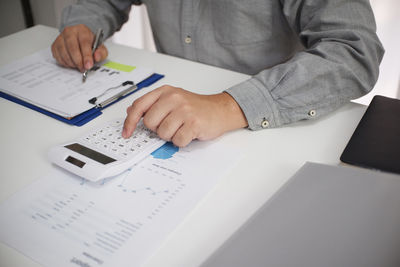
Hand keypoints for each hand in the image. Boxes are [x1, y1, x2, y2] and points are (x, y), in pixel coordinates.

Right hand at [51, 24, 107, 71]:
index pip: (84, 43)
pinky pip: (58, 56)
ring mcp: (60, 38)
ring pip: (64, 53)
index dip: (86, 56)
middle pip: (72, 48)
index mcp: (82, 30)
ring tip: (78, 66)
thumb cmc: (89, 43)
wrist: (80, 39)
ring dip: (72, 63)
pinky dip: (65, 63)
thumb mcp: (99, 47)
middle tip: (83, 68)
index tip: (88, 65)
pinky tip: (71, 63)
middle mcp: (69, 32)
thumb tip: (97, 57)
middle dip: (78, 61)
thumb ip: (101, 52)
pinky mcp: (54, 45)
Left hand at [122, 85, 247, 146]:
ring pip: (163, 134)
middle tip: (171, 125)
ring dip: (171, 136)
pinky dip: (182, 141)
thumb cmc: (196, 107)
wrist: (220, 110)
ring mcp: (184, 110)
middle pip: (150, 123)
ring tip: (182, 128)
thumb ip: (151, 105)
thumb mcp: (172, 100)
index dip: (130, 122)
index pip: (139, 106)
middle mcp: (173, 98)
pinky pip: (177, 141)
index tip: (127, 132)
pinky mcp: (193, 123)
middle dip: (158, 129)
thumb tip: (130, 112)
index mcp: (165, 92)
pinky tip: (189, 133)